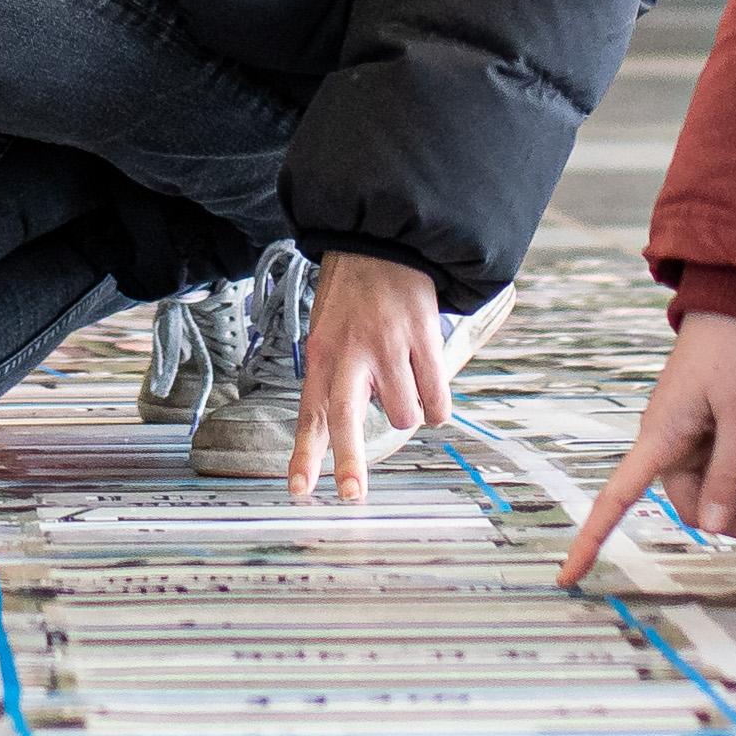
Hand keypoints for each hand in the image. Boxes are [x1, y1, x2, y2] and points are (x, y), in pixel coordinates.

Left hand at [287, 251, 457, 504]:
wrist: (385, 240)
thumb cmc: (354, 292)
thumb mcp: (327, 331)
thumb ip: (334, 377)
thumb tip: (349, 429)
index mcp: (322, 354)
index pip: (310, 414)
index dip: (304, 455)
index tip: (298, 490)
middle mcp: (351, 354)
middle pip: (346, 419)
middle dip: (351, 463)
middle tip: (352, 495)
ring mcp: (388, 347)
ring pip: (404, 414)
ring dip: (409, 411)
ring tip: (404, 382)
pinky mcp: (422, 340)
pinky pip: (436, 398)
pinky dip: (437, 405)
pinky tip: (429, 384)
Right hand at [562, 311, 735, 582]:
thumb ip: (730, 473)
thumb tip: (715, 529)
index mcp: (660, 440)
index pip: (615, 499)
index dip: (590, 539)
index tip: (569, 576)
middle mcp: (667, 444)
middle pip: (695, 507)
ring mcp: (687, 437)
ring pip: (719, 486)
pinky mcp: (707, 429)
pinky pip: (729, 463)